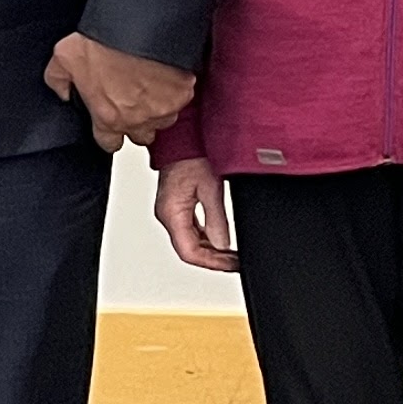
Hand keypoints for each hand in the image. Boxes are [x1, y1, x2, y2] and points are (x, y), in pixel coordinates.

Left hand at [45, 32, 195, 152]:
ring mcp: (163, 108)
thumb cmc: (102, 40)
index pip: (109, 144)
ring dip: (157, 109)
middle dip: (136, 123)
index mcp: (107, 116)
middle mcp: (137, 119)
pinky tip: (165, 75)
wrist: (138, 24)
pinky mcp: (183, 92)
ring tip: (149, 88)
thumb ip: (58, 80)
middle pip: (141, 136)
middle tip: (131, 101)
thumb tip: (62, 91)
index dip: (108, 134)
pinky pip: (181, 99)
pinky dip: (175, 91)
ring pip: (163, 121)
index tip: (110, 120)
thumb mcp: (64, 57)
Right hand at [154, 156, 238, 273]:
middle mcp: (167, 215)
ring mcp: (170, 212)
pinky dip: (205, 239)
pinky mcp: (176, 207)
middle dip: (213, 260)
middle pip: (188, 250)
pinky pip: (189, 231)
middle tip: (235, 262)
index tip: (231, 265)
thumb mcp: (211, 187)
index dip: (212, 263)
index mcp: (172, 213)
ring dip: (210, 251)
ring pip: (189, 242)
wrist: (181, 138)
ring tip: (231, 255)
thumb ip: (217, 219)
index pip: (189, 251)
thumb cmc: (191, 155)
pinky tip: (220, 240)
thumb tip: (223, 244)